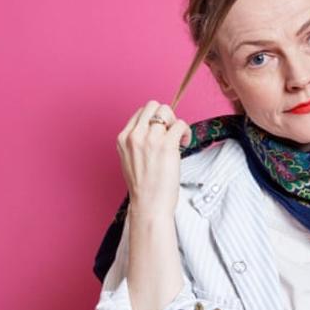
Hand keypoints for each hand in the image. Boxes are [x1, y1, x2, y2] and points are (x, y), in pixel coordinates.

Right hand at [116, 100, 191, 215]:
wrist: (148, 204)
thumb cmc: (143, 187)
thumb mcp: (130, 159)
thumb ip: (138, 142)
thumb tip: (156, 130)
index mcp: (123, 138)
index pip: (141, 112)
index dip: (155, 120)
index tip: (161, 134)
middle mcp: (134, 135)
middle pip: (153, 105)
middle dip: (166, 116)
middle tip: (170, 134)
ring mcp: (150, 139)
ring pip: (167, 111)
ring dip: (176, 124)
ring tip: (178, 140)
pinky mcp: (166, 145)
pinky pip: (180, 124)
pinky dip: (186, 132)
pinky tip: (184, 144)